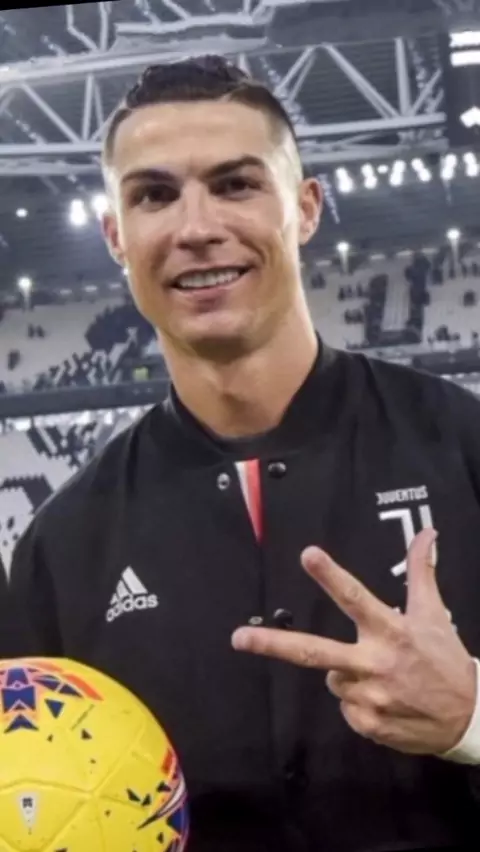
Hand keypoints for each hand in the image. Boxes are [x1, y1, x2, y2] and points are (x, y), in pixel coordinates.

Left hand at [232, 529, 476, 755]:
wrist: (470, 718)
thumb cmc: (445, 659)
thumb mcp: (433, 613)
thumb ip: (422, 571)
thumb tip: (428, 531)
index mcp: (390, 631)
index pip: (355, 598)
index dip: (330, 576)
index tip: (307, 555)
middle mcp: (375, 663)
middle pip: (315, 652)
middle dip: (272, 644)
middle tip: (237, 638)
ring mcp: (369, 698)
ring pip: (333, 679)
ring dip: (348, 675)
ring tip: (383, 677)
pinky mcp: (368, 725)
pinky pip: (346, 708)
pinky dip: (359, 703)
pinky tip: (386, 701)